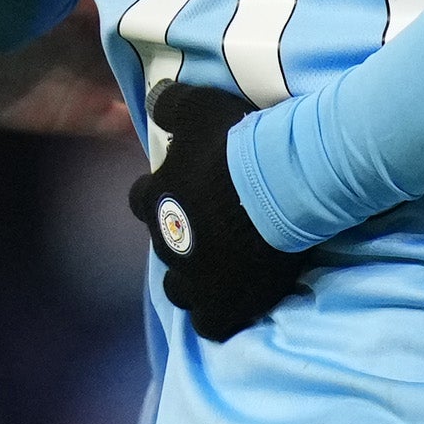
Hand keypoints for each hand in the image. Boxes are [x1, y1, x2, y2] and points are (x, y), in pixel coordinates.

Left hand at [131, 81, 316, 338]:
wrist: (281, 184)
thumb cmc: (238, 143)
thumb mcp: (199, 108)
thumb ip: (172, 105)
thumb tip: (155, 98)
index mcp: (156, 199)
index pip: (142, 201)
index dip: (163, 197)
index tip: (189, 191)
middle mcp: (166, 243)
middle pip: (163, 247)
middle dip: (183, 239)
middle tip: (217, 228)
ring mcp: (194, 280)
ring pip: (179, 290)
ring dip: (196, 280)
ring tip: (225, 269)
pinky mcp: (223, 306)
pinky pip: (211, 325)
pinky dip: (221, 314)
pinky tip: (238, 302)